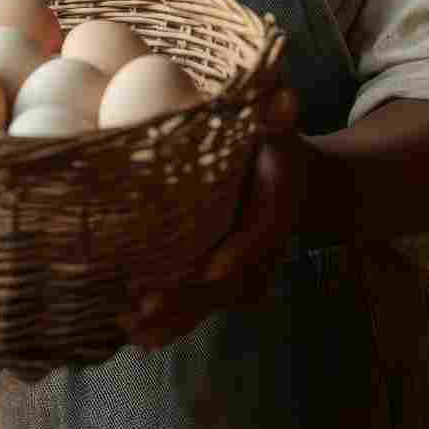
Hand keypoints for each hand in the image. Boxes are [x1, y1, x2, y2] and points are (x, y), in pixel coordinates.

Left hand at [117, 85, 306, 348]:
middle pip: (230, 281)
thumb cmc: (272, 142)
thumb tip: (283, 94)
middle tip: (143, 307)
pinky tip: (133, 333)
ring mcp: (244, 271)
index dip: (242, 250)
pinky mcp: (222, 283)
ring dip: (173, 317)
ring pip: (211, 302)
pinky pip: (199, 307)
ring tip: (128, 326)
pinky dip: (169, 322)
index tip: (213, 267)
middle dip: (190, 297)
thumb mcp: (276, 121)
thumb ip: (275, 109)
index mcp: (276, 200)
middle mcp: (264, 246)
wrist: (299, 185)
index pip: (263, 230)